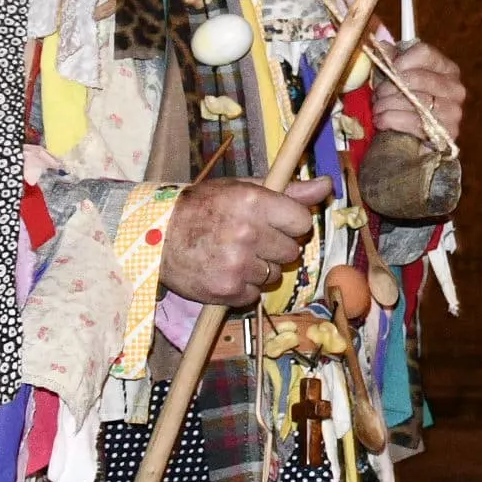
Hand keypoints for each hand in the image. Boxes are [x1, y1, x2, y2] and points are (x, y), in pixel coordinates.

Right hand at [162, 175, 330, 306]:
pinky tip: (223, 271)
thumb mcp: (242, 189)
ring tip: (233, 255)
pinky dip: (242, 288)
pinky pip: (254, 295)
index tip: (275, 223)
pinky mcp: (226, 291)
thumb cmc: (201, 208)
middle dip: (275, 247)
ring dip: (260, 269)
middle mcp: (248, 233)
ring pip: (274, 275)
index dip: (290, 224)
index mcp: (254, 202)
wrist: (155, 237)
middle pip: (291, 251)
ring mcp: (237, 264)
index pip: (301, 222)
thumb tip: (327, 186)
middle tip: (249, 239)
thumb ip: (288, 191)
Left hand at [371, 40, 465, 141]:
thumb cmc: (407, 104)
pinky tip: (381, 121)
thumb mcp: (399, 77)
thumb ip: (393, 59)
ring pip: (416, 101)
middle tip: (377, 94)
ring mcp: (454, 111)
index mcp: (447, 69)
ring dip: (389, 105)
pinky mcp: (447, 133)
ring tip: (377, 109)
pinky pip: (416, 123)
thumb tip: (381, 44)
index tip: (387, 69)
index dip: (400, 60)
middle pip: (418, 78)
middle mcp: (455, 88)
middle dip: (391, 87)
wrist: (417, 141)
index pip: (424, 53)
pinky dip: (393, 121)